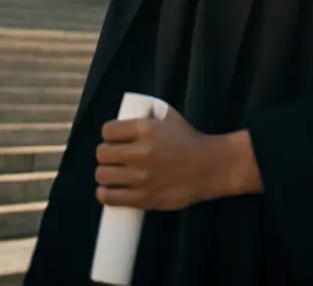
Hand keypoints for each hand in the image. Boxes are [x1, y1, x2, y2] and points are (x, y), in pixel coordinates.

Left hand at [95, 106, 257, 211]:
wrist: (209, 167)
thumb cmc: (188, 139)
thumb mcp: (168, 117)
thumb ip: (146, 115)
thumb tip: (126, 115)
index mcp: (145, 128)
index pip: (108, 130)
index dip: (108, 135)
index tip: (112, 139)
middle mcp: (140, 152)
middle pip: (102, 154)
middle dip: (104, 155)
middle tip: (112, 158)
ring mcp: (141, 177)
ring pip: (103, 176)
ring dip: (104, 175)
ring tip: (110, 174)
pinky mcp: (145, 198)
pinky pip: (111, 197)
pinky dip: (104, 194)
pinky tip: (107, 191)